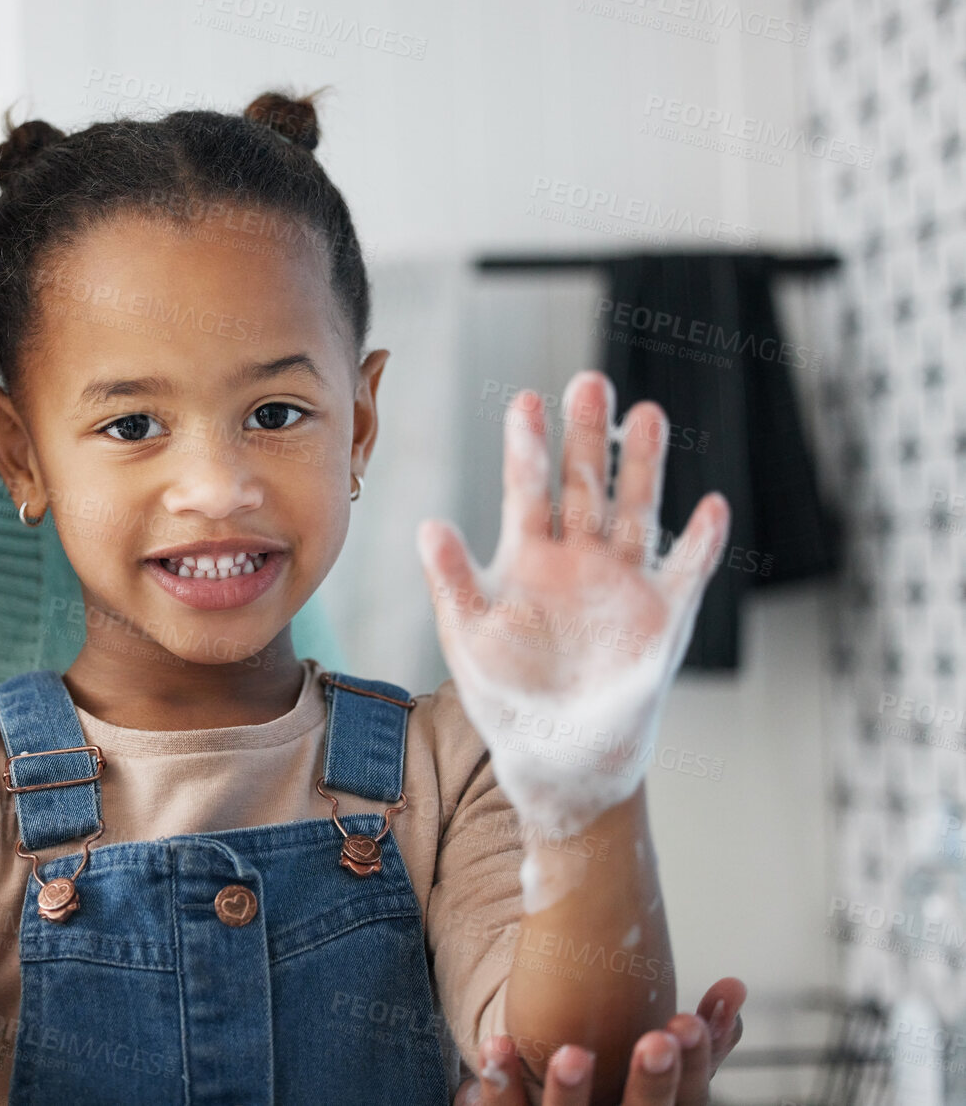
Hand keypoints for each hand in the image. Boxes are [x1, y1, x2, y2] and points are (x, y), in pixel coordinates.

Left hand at [417, 372, 729, 844]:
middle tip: (589, 382)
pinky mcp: (662, 618)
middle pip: (585, 485)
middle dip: (587, 436)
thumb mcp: (468, 637)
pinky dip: (700, 543)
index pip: (527, 489)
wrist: (559, 757)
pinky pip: (686, 572)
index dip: (528, 446)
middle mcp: (578, 560)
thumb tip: (427, 524)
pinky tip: (712, 505)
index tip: (526, 400)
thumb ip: (451, 581)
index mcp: (527, 559)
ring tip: (646, 414)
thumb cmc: (507, 696)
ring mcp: (623, 584)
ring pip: (635, 512)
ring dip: (642, 468)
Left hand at [455, 978, 746, 1105]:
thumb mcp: (667, 1077)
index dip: (694, 1066)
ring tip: (572, 1052)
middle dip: (650, 1084)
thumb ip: (702, 1041)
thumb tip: (734, 985)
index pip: (689, 1101)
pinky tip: (498, 1043)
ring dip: (570, 1091)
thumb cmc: (624, 1093)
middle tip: (655, 1040)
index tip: (686, 1020)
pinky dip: (502, 1081)